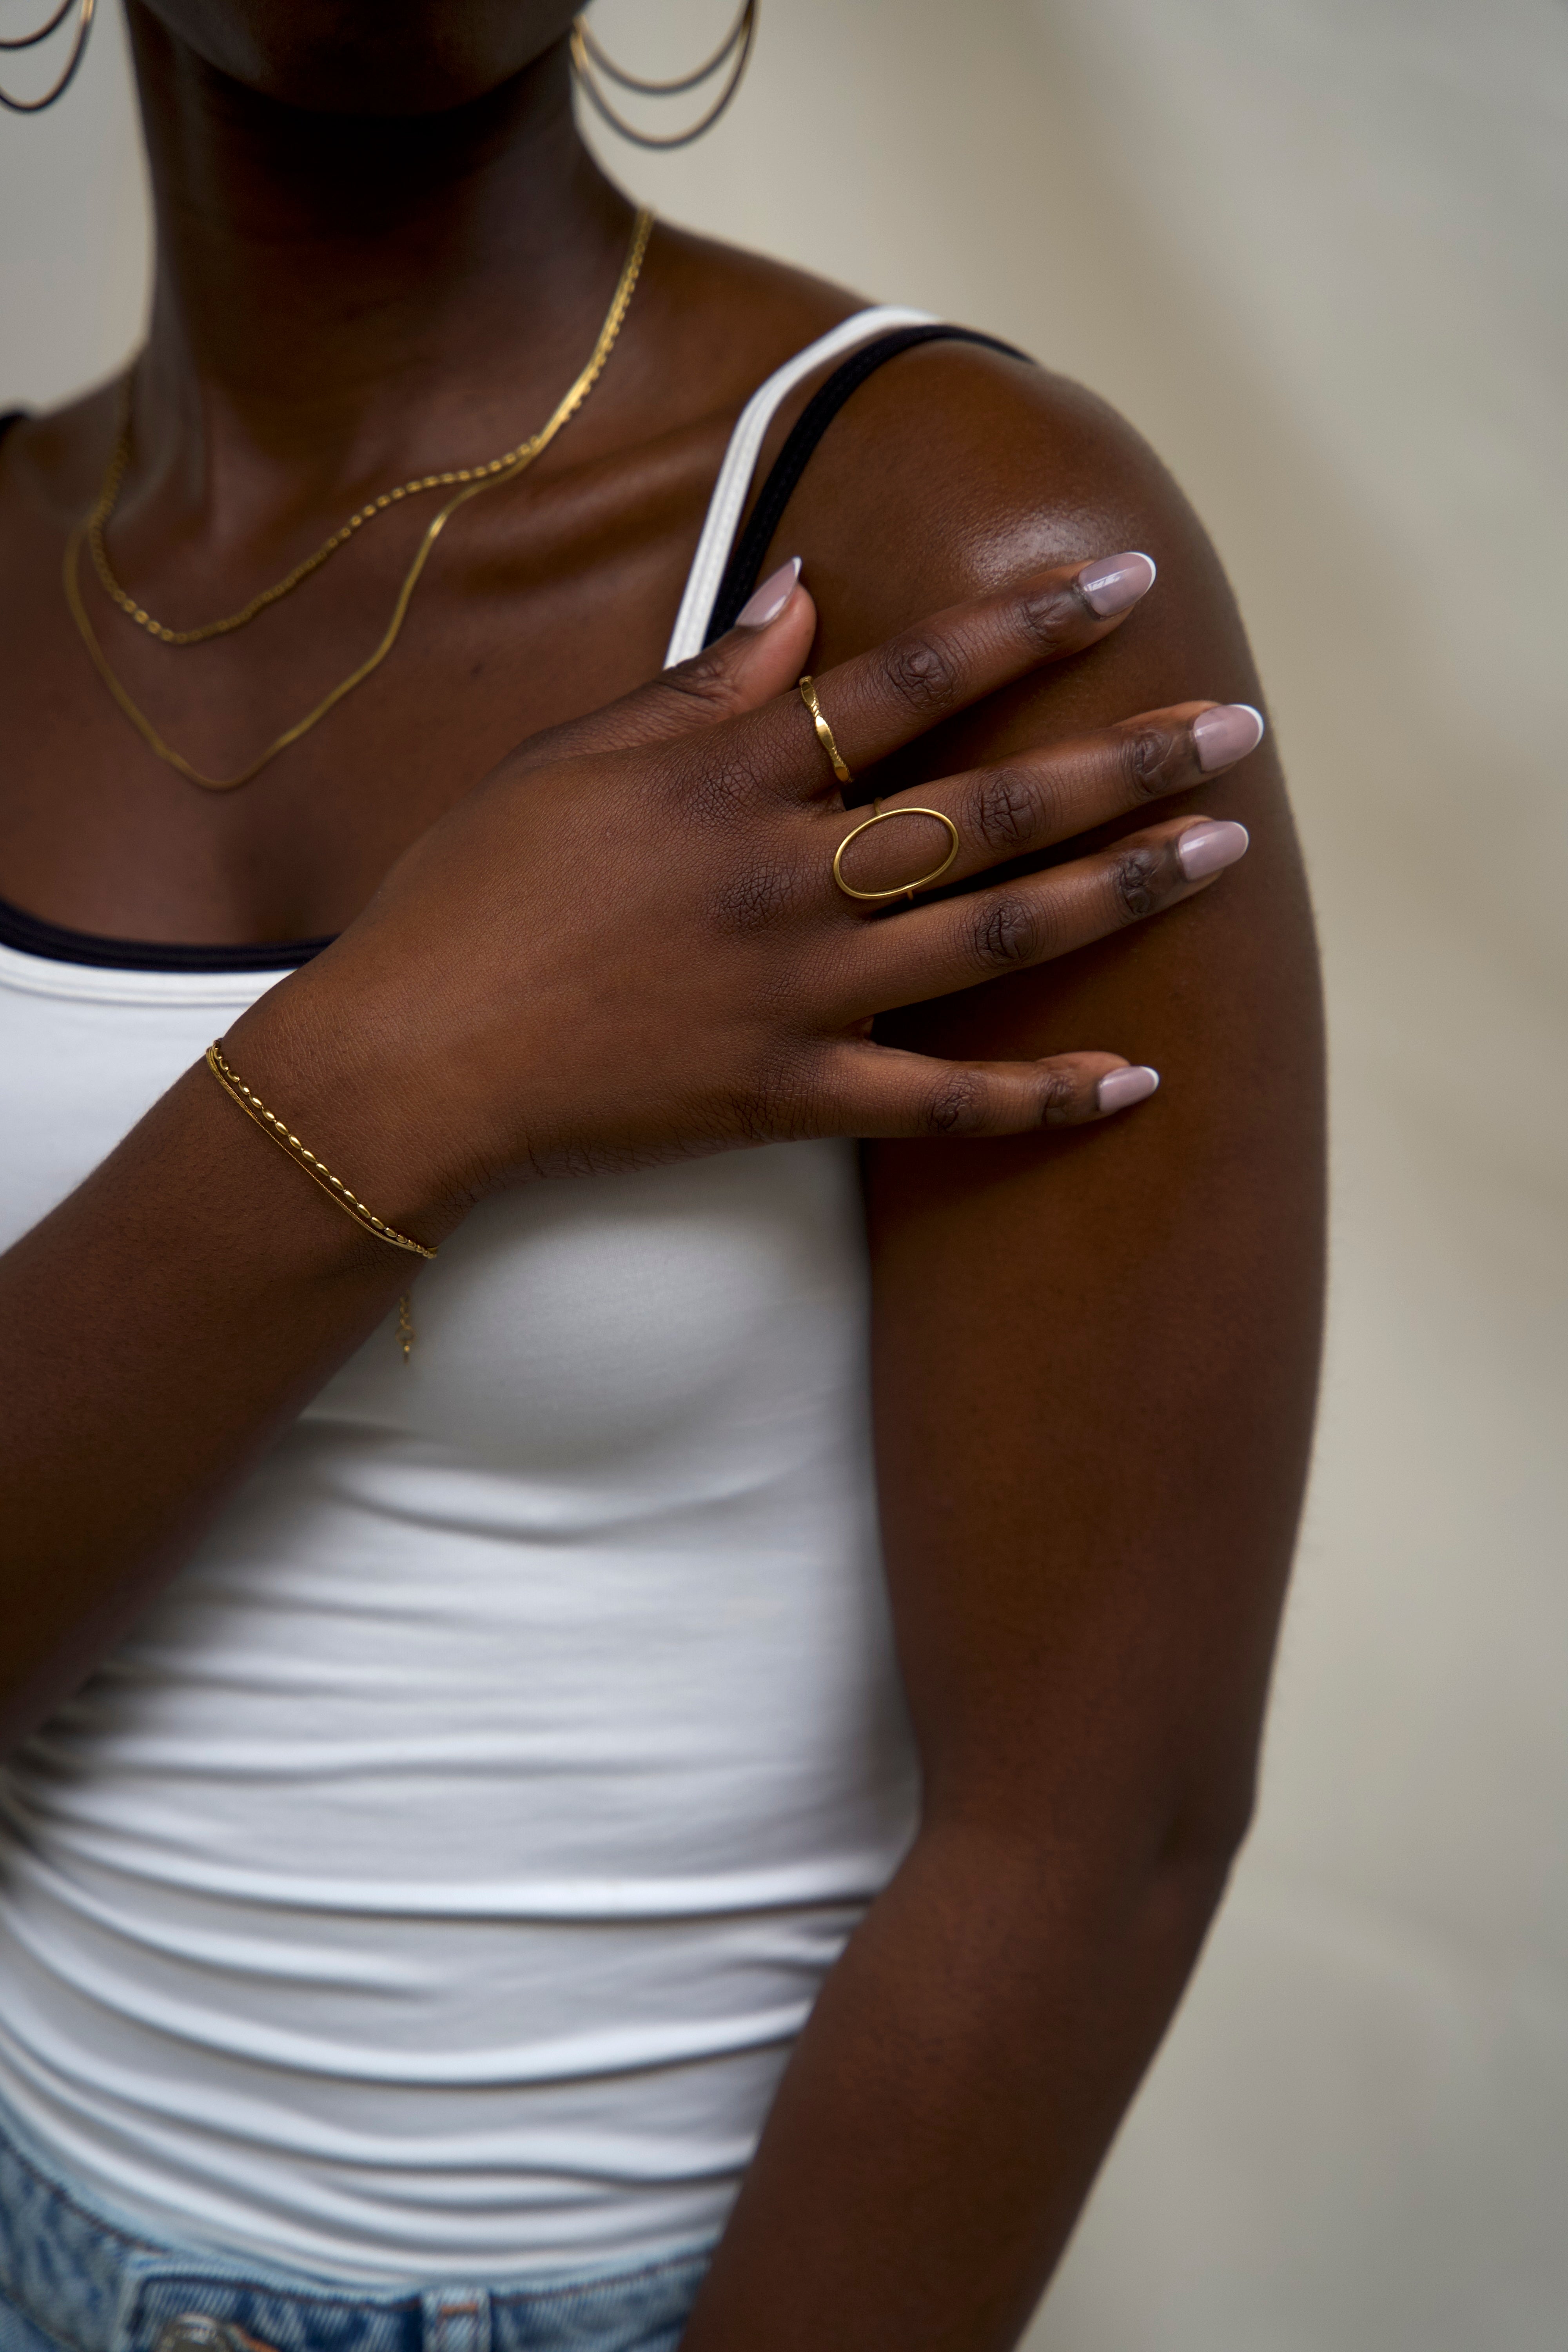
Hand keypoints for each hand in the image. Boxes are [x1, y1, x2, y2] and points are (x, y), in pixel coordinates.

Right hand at [231, 555, 1262, 1232]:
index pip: (915, 682)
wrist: (415, 1058)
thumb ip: (706, 682)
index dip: (1030, 626)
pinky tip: (1137, 1083)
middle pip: (992, 810)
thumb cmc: (475, 893)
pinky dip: (1040, 1100)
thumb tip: (808, 594)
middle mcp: (789, 879)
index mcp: (735, 779)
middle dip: (1126, 765)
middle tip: (1236, 733)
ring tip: (1223, 855)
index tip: (1126, 580)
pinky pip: (942, 1103)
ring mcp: (799, 994)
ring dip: (1119, 893)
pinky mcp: (791, 1095)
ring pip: (995, 938)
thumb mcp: (575, 756)